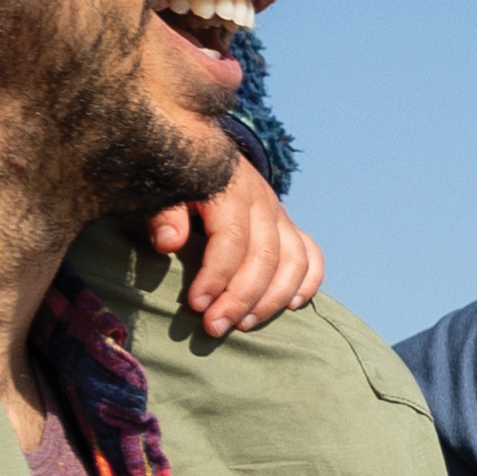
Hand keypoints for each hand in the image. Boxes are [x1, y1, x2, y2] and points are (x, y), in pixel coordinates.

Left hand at [149, 154, 322, 335]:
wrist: (203, 149)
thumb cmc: (179, 176)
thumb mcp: (164, 186)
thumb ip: (164, 213)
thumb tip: (168, 244)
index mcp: (231, 189)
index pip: (232, 239)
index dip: (216, 275)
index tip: (197, 304)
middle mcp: (263, 202)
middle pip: (266, 256)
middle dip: (242, 297)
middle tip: (215, 326)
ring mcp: (280, 215)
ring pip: (294, 260)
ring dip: (272, 298)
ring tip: (244, 324)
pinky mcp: (288, 226)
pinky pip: (312, 255)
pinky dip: (307, 282)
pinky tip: (291, 306)